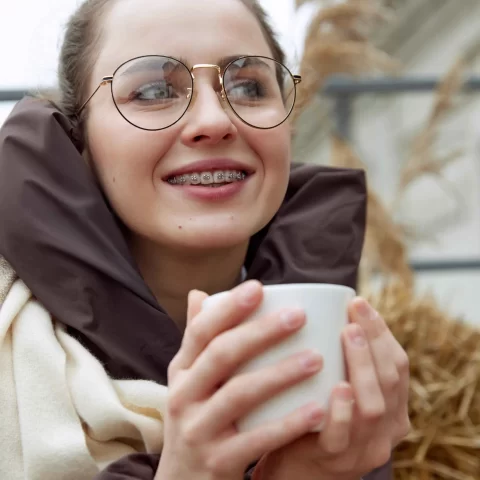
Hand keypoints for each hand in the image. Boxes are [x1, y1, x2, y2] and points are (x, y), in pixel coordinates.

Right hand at [155, 280, 325, 479]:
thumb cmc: (197, 418)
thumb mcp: (189, 380)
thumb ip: (198, 339)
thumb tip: (199, 293)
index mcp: (182, 371)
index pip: (200, 332)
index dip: (228, 308)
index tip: (258, 287)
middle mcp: (183, 396)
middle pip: (220, 355)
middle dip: (259, 332)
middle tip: (298, 315)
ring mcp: (197, 430)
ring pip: (239, 394)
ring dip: (280, 374)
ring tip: (317, 358)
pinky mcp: (218, 462)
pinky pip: (256, 440)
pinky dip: (288, 424)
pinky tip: (318, 409)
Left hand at [251, 297, 409, 479]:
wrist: (297, 470)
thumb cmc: (315, 416)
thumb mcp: (339, 390)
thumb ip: (340, 361)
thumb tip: (322, 306)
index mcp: (392, 409)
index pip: (398, 366)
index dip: (382, 333)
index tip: (359, 303)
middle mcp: (385, 430)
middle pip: (389, 380)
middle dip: (373, 340)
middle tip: (353, 313)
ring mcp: (362, 448)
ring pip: (373, 406)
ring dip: (362, 365)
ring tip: (348, 335)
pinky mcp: (333, 460)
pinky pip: (342, 436)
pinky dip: (342, 409)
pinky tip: (338, 386)